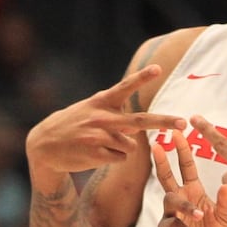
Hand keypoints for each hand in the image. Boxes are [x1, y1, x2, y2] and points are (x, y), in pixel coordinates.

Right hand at [25, 65, 185, 177]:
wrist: (44, 145)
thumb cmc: (72, 126)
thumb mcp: (88, 110)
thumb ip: (113, 113)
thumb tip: (138, 130)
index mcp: (101, 102)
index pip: (125, 87)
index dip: (142, 77)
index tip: (158, 69)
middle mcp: (102, 118)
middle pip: (140, 121)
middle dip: (164, 122)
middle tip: (182, 122)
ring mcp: (99, 137)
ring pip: (130, 146)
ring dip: (122, 147)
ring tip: (101, 144)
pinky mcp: (97, 154)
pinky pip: (120, 158)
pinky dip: (113, 157)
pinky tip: (96, 153)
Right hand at [154, 130, 226, 226]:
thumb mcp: (226, 218)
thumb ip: (226, 202)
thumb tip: (226, 183)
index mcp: (193, 190)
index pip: (185, 167)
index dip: (182, 150)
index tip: (178, 132)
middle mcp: (179, 199)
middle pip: (167, 176)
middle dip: (163, 161)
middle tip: (158, 146)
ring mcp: (170, 214)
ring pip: (171, 201)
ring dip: (185, 206)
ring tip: (200, 214)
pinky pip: (172, 226)